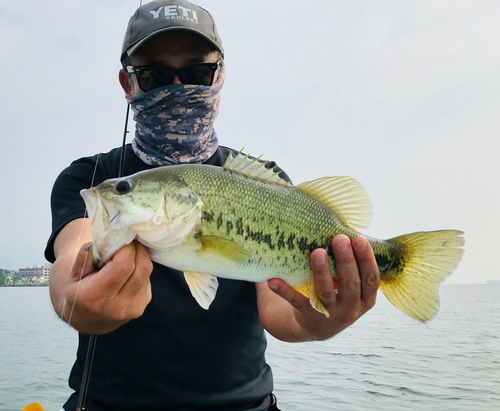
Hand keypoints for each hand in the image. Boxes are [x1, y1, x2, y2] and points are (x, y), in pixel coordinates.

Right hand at [50, 221, 152, 334]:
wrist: (82, 319)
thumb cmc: (75, 290)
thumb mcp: (72, 272)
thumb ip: (88, 254)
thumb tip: (107, 237)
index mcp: (95, 297)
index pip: (124, 265)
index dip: (126, 248)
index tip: (120, 239)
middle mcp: (118, 307)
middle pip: (141, 267)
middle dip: (136, 249)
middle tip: (126, 242)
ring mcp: (133, 309)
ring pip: (147, 272)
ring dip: (139, 258)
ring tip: (124, 255)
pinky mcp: (141, 307)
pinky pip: (147, 279)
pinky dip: (139, 269)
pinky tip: (127, 270)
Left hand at [263, 234, 379, 340]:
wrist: (317, 326)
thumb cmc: (337, 294)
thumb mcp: (351, 286)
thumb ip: (352, 265)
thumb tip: (344, 227)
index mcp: (365, 298)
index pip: (370, 278)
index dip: (367, 259)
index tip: (360, 239)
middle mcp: (351, 308)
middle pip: (350, 284)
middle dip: (346, 261)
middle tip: (339, 239)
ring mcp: (330, 314)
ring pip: (326, 292)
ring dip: (321, 272)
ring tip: (316, 252)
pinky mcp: (308, 316)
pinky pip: (295, 302)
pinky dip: (284, 291)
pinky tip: (273, 280)